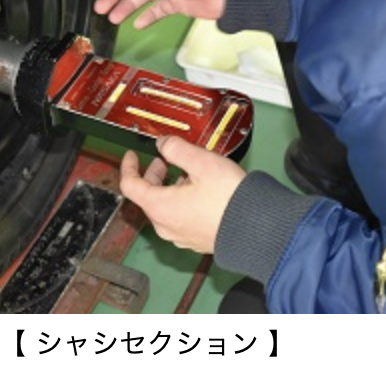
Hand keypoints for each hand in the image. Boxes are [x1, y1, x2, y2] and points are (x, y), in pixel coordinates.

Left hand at [120, 136, 247, 253]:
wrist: (256, 228)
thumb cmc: (229, 198)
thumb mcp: (202, 162)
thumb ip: (177, 149)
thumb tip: (164, 143)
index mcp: (160, 206)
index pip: (130, 185)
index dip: (129, 166)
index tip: (133, 156)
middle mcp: (165, 225)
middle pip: (148, 197)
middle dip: (154, 176)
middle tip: (166, 161)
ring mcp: (180, 236)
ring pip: (165, 209)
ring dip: (170, 189)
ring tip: (190, 176)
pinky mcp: (195, 241)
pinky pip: (180, 220)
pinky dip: (182, 204)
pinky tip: (201, 194)